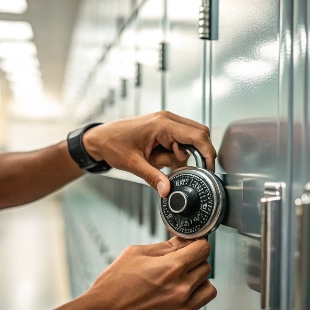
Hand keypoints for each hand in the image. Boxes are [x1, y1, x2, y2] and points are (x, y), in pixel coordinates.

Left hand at [82, 111, 215, 196]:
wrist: (100, 138)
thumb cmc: (113, 145)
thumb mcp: (133, 165)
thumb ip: (153, 177)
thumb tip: (167, 191)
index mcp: (162, 124)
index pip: (197, 136)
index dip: (208, 153)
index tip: (209, 169)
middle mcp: (167, 119)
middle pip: (199, 134)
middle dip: (195, 154)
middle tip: (178, 168)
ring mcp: (166, 121)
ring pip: (190, 139)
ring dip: (180, 155)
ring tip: (157, 161)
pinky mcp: (163, 127)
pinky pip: (179, 140)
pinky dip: (174, 152)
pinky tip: (157, 157)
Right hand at [83, 237, 216, 309]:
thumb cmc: (113, 287)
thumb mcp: (136, 254)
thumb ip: (165, 246)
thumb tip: (182, 240)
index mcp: (172, 268)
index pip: (203, 248)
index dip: (197, 243)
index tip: (192, 245)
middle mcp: (181, 289)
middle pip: (206, 267)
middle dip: (195, 262)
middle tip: (180, 263)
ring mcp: (182, 309)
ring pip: (208, 289)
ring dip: (198, 283)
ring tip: (180, 282)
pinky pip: (195, 307)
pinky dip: (188, 301)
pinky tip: (170, 298)